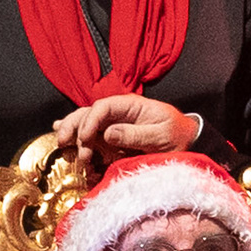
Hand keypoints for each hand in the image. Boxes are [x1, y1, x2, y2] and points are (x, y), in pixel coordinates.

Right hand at [48, 95, 196, 162]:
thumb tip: (107, 134)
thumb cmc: (178, 135)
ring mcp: (113, 126)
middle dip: (73, 126)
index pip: (103, 107)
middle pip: (88, 113)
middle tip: (63, 142)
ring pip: (85, 124)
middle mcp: (118, 114)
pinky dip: (77, 139)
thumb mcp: (162, 135)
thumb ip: (136, 134)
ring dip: (73, 134)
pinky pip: (91, 138)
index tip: (84, 139)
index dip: (90, 121)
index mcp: (130, 106)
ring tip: (63, 145)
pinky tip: (65, 142)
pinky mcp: (112, 141)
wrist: (187, 143)